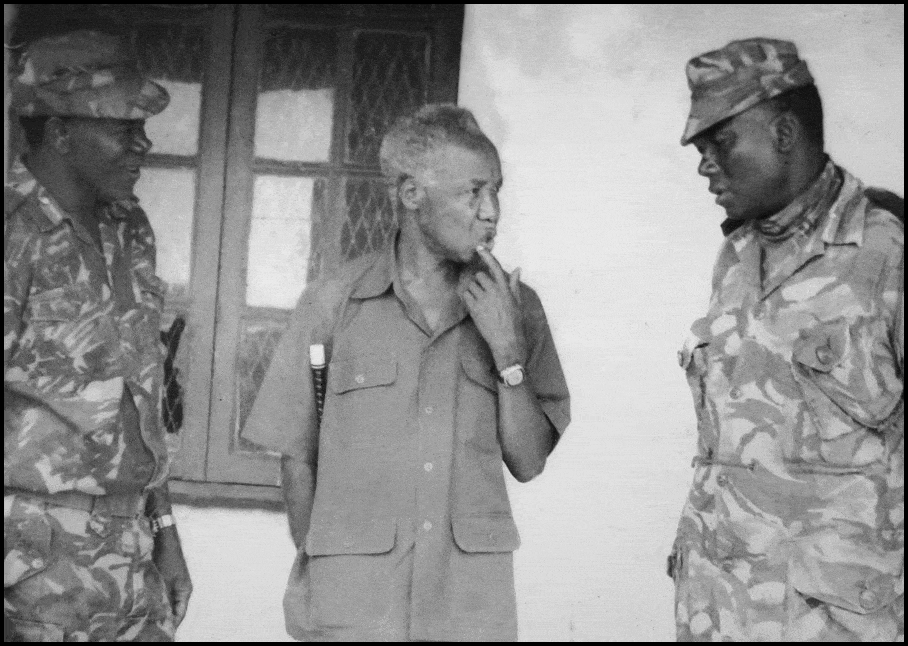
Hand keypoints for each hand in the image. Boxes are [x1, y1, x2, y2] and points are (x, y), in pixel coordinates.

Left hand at [153, 526, 192, 627]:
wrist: (163, 538)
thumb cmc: (166, 557)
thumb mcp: (163, 580)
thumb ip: (162, 599)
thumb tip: (158, 617)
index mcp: (184, 591)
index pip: (179, 614)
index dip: (171, 625)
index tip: (161, 634)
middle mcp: (180, 590)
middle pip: (173, 611)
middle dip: (163, 620)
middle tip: (150, 630)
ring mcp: (172, 585)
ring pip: (165, 604)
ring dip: (157, 612)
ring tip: (145, 622)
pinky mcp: (163, 581)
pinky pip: (160, 597)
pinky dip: (153, 603)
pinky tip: (142, 608)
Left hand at [461, 246, 526, 368]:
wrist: (507, 341)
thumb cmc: (515, 322)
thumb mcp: (518, 302)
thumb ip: (514, 284)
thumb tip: (517, 269)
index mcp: (505, 289)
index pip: (495, 267)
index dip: (487, 256)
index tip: (479, 248)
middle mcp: (494, 291)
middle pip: (479, 276)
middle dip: (479, 282)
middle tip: (483, 292)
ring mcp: (483, 300)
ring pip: (471, 286)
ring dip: (473, 290)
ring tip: (480, 301)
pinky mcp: (475, 309)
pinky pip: (466, 296)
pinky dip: (468, 298)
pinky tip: (474, 306)